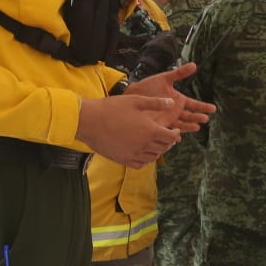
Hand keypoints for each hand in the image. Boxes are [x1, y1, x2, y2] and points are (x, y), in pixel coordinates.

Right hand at [78, 65, 214, 167]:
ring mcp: (133, 154)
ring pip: (153, 157)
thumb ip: (156, 103)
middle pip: (164, 148)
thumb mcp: (136, 101)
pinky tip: (144, 154)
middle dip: (168, 142)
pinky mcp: (123, 159)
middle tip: (167, 137)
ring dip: (158, 151)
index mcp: (150, 130)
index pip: (171, 137)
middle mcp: (144, 145)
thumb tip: (172, 103)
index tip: (175, 131)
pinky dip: (146, 160)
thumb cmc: (112, 108)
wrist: (89, 121)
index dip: (176, 134)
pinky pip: (140, 164)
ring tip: (157, 145)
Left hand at [120, 64, 214, 132]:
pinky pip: (168, 131)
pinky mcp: (159, 124)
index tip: (213, 109)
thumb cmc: (148, 86)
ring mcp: (168, 118)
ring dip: (189, 126)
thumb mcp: (164, 78)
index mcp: (178, 100)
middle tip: (205, 118)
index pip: (194, 104)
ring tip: (197, 127)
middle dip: (198, 117)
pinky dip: (173, 135)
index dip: (203, 107)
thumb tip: (194, 65)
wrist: (132, 95)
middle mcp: (175, 111)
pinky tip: (178, 138)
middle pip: (190, 116)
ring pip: (182, 124)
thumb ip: (180, 73)